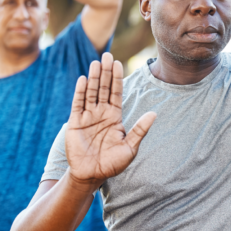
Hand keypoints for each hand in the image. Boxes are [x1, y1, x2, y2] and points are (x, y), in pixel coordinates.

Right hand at [66, 53, 155, 185]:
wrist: (92, 175)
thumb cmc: (113, 163)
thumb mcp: (130, 147)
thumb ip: (140, 129)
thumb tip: (154, 114)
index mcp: (115, 116)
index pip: (117, 92)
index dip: (117, 78)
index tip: (118, 63)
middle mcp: (102, 113)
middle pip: (104, 88)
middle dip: (106, 72)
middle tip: (107, 55)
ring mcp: (88, 117)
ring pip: (91, 92)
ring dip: (94, 78)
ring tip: (96, 62)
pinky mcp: (75, 123)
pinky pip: (78, 104)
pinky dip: (80, 92)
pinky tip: (83, 79)